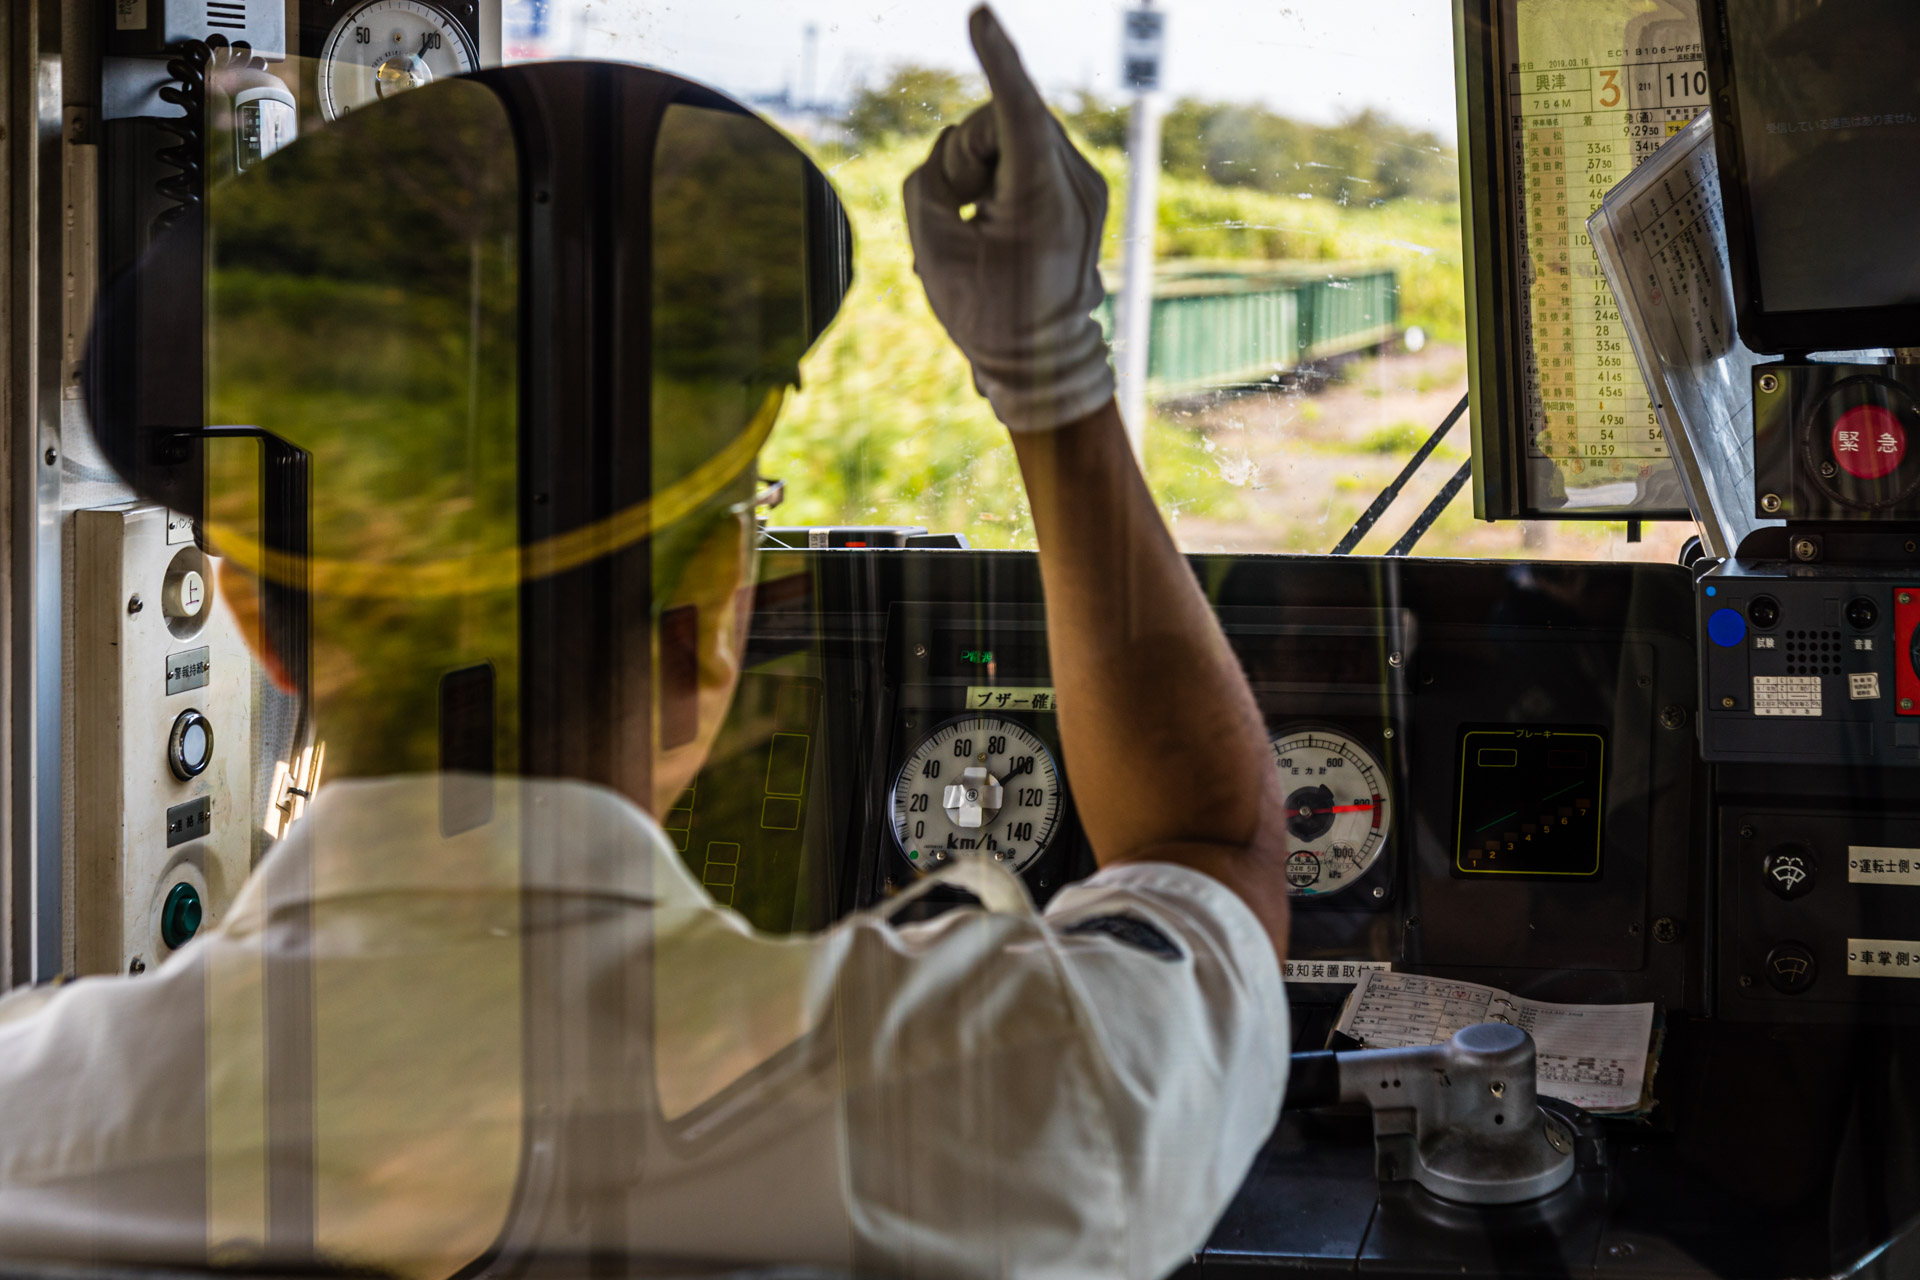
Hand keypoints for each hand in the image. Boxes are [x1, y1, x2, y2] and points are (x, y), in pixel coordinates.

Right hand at [902, 5, 1115, 432]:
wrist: (1043, 365)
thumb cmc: (985, 314)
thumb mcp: (932, 249)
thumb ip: (930, 181)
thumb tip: (953, 154)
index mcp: (1043, 199)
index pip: (1016, 108)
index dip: (994, 59)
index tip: (978, 16)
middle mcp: (1077, 184)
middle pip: (1005, 116)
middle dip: (969, 149)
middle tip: (960, 205)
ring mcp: (1087, 185)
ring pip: (1017, 130)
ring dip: (983, 163)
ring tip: (980, 222)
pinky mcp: (1085, 189)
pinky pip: (1030, 150)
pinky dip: (1002, 172)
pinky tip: (997, 219)